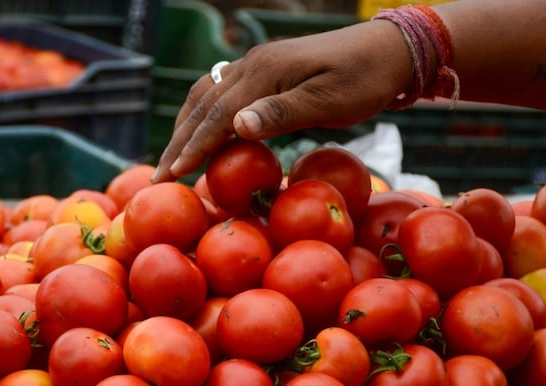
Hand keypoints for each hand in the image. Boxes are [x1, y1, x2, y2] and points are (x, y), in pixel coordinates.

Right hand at [151, 19, 412, 182]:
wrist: (387, 50)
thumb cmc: (364, 81)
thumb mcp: (330, 102)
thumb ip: (282, 113)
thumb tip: (236, 127)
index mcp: (266, 72)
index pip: (218, 114)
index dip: (194, 146)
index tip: (173, 174)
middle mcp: (253, 64)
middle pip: (203, 105)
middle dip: (179, 141)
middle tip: (159, 175)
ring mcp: (257, 65)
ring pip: (207, 95)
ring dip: (186, 127)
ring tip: (172, 158)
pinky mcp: (265, 71)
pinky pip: (221, 92)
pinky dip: (204, 115)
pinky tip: (200, 133)